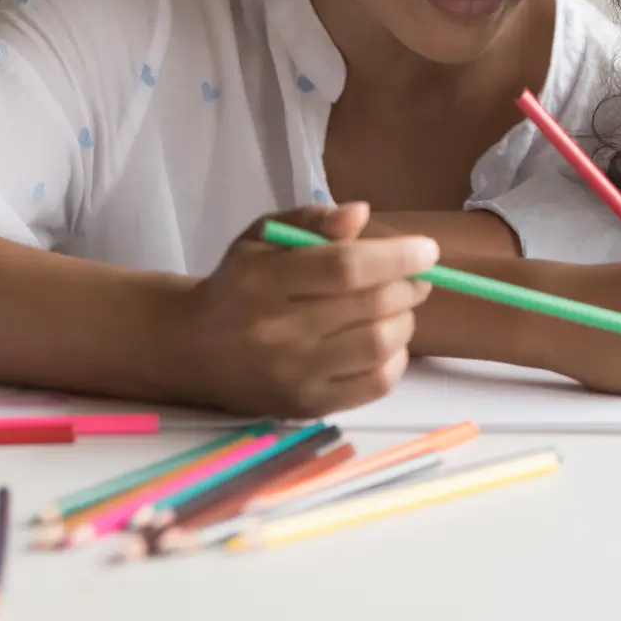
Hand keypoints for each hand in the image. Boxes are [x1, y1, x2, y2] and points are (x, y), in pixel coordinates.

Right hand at [177, 201, 434, 417]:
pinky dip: (396, 358)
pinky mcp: (307, 406)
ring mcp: (293, 375)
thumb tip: (360, 215)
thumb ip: (311, 220)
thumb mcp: (261, 237)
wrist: (192, 349)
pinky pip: (375, 384)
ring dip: (405, 320)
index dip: (396, 256)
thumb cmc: (237, 283)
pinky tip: (386, 341)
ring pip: (378, 345)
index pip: (345, 268)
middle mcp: (278, 332)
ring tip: (399, 306)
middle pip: (370, 307)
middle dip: (408, 287)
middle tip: (415, 277)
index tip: (427, 249)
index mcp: (263, 281)